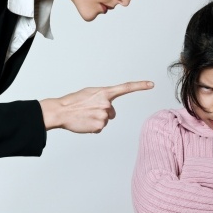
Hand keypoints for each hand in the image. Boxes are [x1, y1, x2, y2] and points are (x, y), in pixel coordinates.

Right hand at [39, 81, 153, 132]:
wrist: (61, 111)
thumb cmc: (74, 101)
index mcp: (104, 92)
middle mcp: (107, 103)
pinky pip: (99, 128)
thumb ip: (102, 96)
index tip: (152, 84)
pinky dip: (92, 127)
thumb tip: (109, 105)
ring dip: (97, 120)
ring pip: (106, 120)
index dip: (140, 86)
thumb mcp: (90, 93)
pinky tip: (84, 122)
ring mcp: (104, 115)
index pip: (126, 87)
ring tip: (85, 116)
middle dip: (103, 113)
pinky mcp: (99, 126)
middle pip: (112, 112)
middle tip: (89, 110)